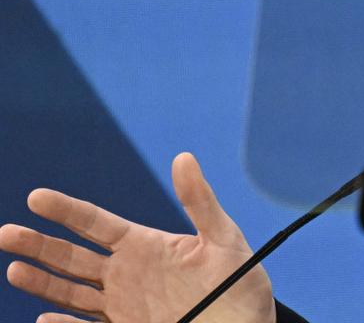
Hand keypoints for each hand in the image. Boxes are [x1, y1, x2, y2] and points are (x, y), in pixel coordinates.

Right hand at [0, 152, 275, 322]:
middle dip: (39, 244)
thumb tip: (183, 158)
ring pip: (71, 291)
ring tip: (15, 270)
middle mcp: (126, 273)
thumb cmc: (240, 279)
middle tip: (6, 233)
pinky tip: (44, 317)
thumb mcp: (223, 237)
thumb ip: (200, 202)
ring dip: (42, 282)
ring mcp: (122, 304)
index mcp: (144, 244)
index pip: (95, 223)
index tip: (36, 197)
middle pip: (72, 256)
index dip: (66, 210)